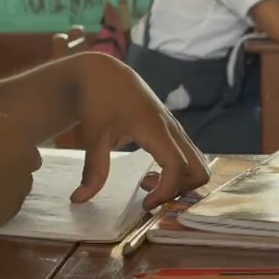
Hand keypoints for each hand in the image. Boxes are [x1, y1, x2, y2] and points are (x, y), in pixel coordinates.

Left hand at [71, 54, 210, 209]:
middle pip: (199, 169)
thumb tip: (79, 200)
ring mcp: (174, 127)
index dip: (166, 191)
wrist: (102, 73)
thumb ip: (93, 170)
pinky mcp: (171, 128)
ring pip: (196, 163)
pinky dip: (176, 172)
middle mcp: (172, 128)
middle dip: (182, 191)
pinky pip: (187, 156)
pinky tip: (149, 173)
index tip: (145, 205)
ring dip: (179, 182)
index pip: (177, 167)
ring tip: (146, 183)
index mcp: (155, 129)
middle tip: (150, 197)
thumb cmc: (98, 101)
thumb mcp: (93, 136)